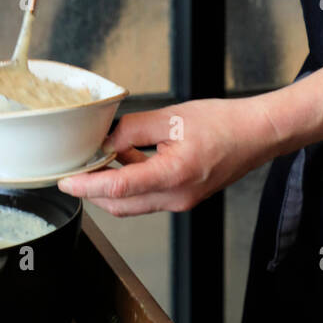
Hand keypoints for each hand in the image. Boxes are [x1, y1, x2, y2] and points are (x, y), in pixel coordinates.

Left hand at [56, 96, 284, 215]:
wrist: (257, 135)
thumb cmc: (224, 124)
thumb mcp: (172, 117)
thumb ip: (133, 129)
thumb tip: (107, 139)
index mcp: (173, 175)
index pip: (118, 188)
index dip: (86, 186)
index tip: (66, 181)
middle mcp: (176, 197)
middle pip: (120, 205)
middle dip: (93, 190)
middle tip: (77, 169)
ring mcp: (181, 201)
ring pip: (133, 203)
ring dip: (113, 186)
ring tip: (103, 157)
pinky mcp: (184, 198)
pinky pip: (148, 196)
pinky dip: (132, 182)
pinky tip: (128, 158)